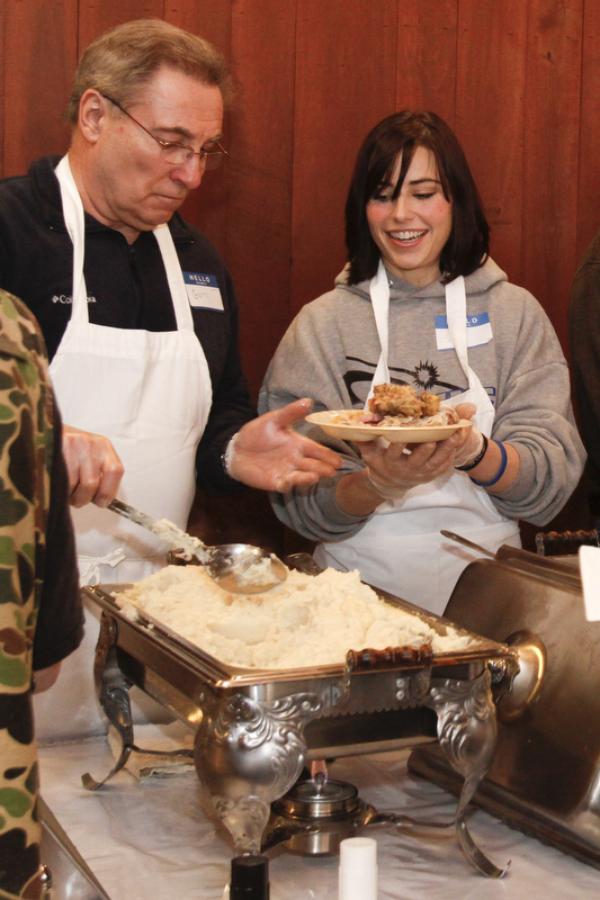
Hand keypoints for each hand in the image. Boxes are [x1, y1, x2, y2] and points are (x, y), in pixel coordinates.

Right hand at [62, 425, 123, 506]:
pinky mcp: (55, 447)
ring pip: (73, 484)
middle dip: (84, 498)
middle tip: (77, 498)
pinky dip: (58, 489)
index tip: (100, 501)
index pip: (115, 471)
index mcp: (104, 446)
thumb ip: (99, 475)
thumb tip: (103, 501)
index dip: (108, 492)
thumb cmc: (71, 451)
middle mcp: (90, 443)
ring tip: (66, 490)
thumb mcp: (91, 457)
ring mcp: (72, 443)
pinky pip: (58, 479)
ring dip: (69, 495)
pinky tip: (58, 484)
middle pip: (91, 483)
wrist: (46, 431)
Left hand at [227, 399, 340, 491]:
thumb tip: (308, 401)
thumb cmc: (257, 433)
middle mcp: (296, 459)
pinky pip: (284, 484)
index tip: (339, 460)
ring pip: (302, 476)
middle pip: (314, 465)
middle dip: (324, 467)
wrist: (237, 449)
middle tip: (333, 470)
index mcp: (299, 444)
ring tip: (317, 476)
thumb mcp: (274, 419)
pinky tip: (289, 482)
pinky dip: (287, 484)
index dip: (328, 455)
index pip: (317, 450)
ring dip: (309, 477)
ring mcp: (286, 471)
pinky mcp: (275, 481)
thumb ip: (291, 412)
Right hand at [359, 403, 477, 493]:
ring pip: (435, 462)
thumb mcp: (369, 452)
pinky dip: (451, 455)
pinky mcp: (431, 475)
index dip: (398, 445)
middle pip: (418, 459)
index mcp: (391, 462)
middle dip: (426, 449)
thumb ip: (365, 437)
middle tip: (434, 437)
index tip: (403, 435)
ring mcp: (421, 473)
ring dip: (445, 450)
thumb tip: (360, 420)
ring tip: (454, 436)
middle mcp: (407, 469)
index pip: (394, 453)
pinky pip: (443, 466)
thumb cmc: (379, 463)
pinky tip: (457, 443)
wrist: (390, 483)